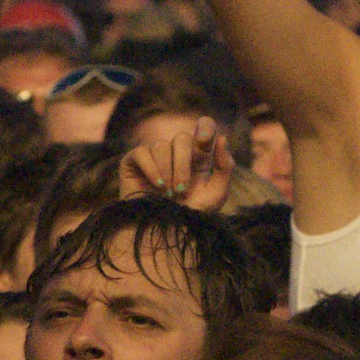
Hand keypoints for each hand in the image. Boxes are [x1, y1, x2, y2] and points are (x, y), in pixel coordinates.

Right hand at [119, 116, 233, 211]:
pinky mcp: (134, 161)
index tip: (203, 141)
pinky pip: (142, 152)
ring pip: (161, 146)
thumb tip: (222, 138)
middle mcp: (178, 151)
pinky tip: (156, 186)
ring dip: (167, 172)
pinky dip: (151, 169)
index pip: (204, 127)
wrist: (165, 232)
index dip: (204, 127)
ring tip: (168, 194)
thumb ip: (225, 167)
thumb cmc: (193, 214)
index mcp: (199, 155)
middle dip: (183, 165)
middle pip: (182, 138)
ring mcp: (155, 154)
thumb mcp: (216, 193)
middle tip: (181, 190)